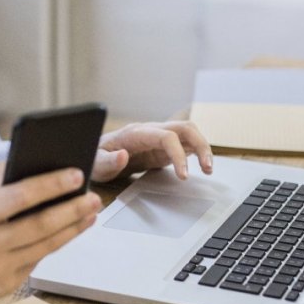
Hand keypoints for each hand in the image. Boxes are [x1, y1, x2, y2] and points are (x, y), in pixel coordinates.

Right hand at [0, 161, 100, 303]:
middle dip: (72, 209)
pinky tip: (72, 229)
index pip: (19, 196)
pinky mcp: (4, 286)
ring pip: (45, 246)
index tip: (77, 175)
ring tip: (90, 211)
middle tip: (94, 197)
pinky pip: (38, 260)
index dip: (51, 185)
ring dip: (73, 228)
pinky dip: (58, 243)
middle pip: (39, 225)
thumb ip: (0, 174)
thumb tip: (41, 167)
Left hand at [91, 120, 212, 181]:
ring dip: (203, 148)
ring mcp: (158, 138)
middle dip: (201, 145)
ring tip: (209, 169)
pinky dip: (196, 153)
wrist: (95, 156)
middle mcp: (151, 131)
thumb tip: (123, 156)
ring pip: (188, 134)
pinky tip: (202, 166)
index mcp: (136, 133)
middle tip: (208, 168)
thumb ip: (107, 161)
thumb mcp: (95, 163)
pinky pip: (185, 145)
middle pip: (184, 128)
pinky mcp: (162, 148)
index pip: (166, 136)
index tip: (184, 175)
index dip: (178, 154)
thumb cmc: (94, 158)